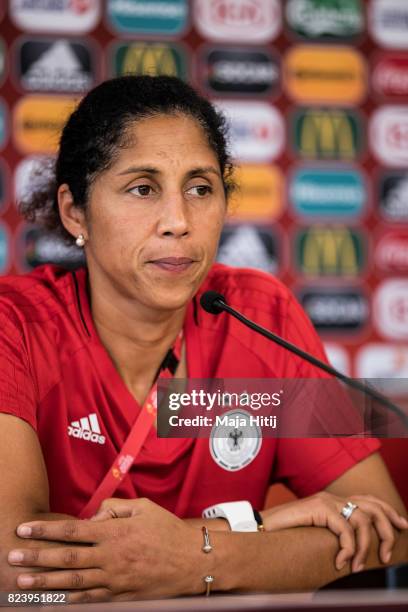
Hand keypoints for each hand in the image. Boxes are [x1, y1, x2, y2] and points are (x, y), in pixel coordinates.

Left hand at [8, 499, 208, 602]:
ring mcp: (115, 579)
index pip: (72, 530)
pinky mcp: (121, 596)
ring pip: (73, 582)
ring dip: (45, 582)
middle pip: (66, 558)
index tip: (25, 529)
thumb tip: (92, 516)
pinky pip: (91, 600)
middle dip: (36, 557)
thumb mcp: (144, 507)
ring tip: (22, 582)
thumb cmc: (167, 530)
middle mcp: (110, 556)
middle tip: (12, 557)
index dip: (46, 530)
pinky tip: (54, 601)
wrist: (192, 561)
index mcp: (114, 532)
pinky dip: (70, 601)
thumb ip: (115, 508)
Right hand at [262, 491, 407, 572]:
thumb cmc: (285, 538)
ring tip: (356, 566)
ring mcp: (326, 501)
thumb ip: (333, 538)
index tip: (402, 526)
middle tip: (387, 555)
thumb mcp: (316, 538)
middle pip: (372, 506)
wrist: (260, 531)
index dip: (387, 511)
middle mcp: (332, 498)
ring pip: (362, 520)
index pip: (368, 500)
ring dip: (364, 548)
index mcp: (333, 502)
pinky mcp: (319, 508)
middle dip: (386, 530)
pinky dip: (347, 549)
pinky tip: (340, 562)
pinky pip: (345, 529)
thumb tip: (354, 553)